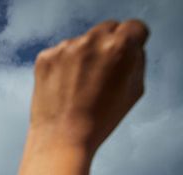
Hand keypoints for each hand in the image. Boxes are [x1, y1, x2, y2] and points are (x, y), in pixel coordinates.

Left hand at [2, 19, 148, 174]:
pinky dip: (63, 66)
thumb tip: (132, 45)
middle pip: (108, 28)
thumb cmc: (101, 119)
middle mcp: (92, 41)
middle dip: (109, 44)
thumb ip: (137, 60)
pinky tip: (64, 89)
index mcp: (121, 46)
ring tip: (80, 88)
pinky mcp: (45, 57)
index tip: (128, 54)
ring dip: (84, 56)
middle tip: (103, 72)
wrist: (62, 139)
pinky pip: (60, 54)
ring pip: (82, 42)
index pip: (135, 27)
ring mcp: (66, 47)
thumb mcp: (135, 91)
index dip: (134, 42)